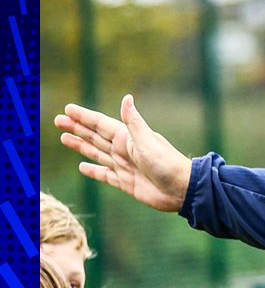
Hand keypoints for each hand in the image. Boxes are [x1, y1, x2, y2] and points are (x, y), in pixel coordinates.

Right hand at [54, 95, 192, 212]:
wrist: (182, 189)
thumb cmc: (167, 163)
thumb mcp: (147, 141)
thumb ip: (134, 122)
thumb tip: (127, 98)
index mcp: (128, 138)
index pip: (100, 124)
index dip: (84, 117)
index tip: (68, 109)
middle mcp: (124, 150)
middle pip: (95, 137)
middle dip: (77, 128)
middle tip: (58, 120)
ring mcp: (124, 166)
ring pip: (96, 153)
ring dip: (80, 146)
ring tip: (64, 138)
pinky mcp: (125, 183)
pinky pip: (104, 175)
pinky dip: (93, 171)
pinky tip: (82, 166)